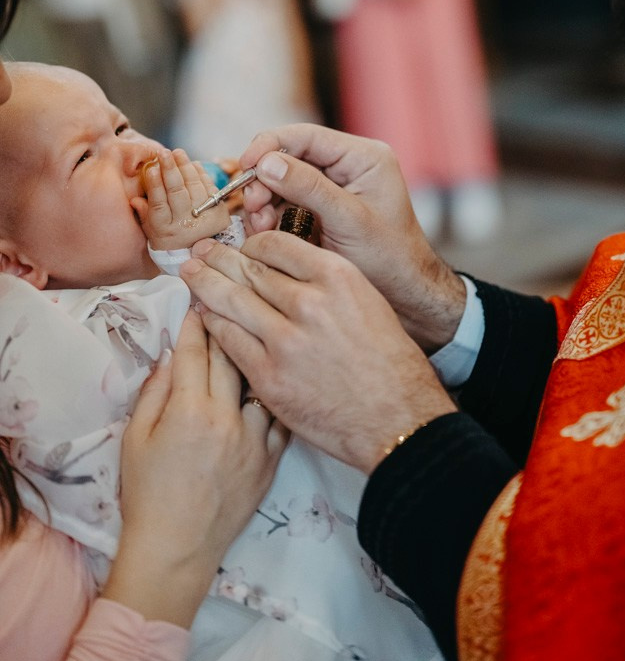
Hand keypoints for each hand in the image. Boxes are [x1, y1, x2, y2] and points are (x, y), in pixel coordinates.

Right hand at [103, 310, 288, 626]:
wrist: (177, 549)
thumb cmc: (147, 494)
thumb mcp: (135, 438)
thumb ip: (154, 392)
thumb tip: (169, 355)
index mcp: (188, 410)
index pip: (194, 351)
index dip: (195, 321)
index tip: (197, 300)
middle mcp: (226, 418)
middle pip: (232, 355)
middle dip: (228, 323)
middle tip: (229, 302)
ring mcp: (254, 438)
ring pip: (263, 379)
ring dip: (259, 354)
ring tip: (260, 333)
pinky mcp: (272, 458)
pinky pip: (280, 414)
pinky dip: (276, 393)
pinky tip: (278, 378)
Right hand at [132, 149, 230, 249]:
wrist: (200, 253)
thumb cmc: (170, 239)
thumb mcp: (153, 232)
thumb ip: (144, 215)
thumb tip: (134, 199)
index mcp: (165, 230)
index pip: (159, 204)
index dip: (155, 185)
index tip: (151, 168)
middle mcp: (185, 225)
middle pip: (177, 193)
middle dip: (170, 170)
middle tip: (164, 153)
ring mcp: (204, 218)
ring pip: (194, 188)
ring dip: (185, 168)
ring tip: (178, 153)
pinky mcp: (219, 212)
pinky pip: (209, 188)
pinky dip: (201, 174)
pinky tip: (193, 164)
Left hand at [180, 233, 455, 473]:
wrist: (397, 417)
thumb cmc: (388, 361)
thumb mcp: (366, 301)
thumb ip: (326, 282)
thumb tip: (285, 269)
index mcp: (336, 277)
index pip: (276, 245)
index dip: (251, 244)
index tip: (242, 248)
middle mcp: (309, 302)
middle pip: (248, 270)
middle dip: (219, 259)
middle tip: (201, 252)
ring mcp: (285, 340)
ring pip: (231, 301)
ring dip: (205, 284)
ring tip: (191, 274)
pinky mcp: (269, 376)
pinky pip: (229, 341)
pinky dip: (212, 325)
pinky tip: (203, 316)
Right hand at [239, 124, 465, 351]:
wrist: (402, 290)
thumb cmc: (389, 256)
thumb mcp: (349, 220)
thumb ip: (309, 188)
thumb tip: (267, 163)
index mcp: (362, 157)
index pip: (306, 136)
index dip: (270, 146)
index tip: (245, 166)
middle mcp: (345, 165)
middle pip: (289, 157)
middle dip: (265, 180)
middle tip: (254, 207)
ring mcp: (331, 186)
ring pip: (282, 181)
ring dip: (264, 201)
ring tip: (260, 226)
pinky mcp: (319, 208)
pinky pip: (284, 202)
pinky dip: (270, 215)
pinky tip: (265, 232)